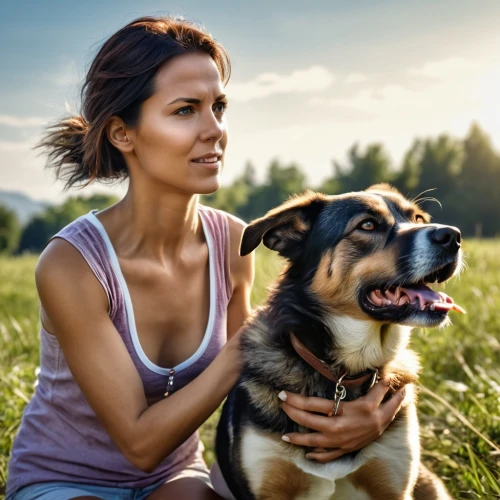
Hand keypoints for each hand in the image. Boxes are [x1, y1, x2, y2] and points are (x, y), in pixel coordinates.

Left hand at [279, 378, 405, 462]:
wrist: (386, 434)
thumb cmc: (378, 414)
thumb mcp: (375, 398)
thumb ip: (374, 386)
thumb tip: (382, 373)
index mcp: (342, 412)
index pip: (313, 404)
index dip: (296, 399)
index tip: (283, 394)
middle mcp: (337, 427)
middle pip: (308, 420)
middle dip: (291, 412)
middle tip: (280, 403)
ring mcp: (338, 441)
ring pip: (313, 441)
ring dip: (297, 439)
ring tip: (284, 435)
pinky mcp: (342, 450)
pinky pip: (326, 455)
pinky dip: (316, 456)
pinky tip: (306, 454)